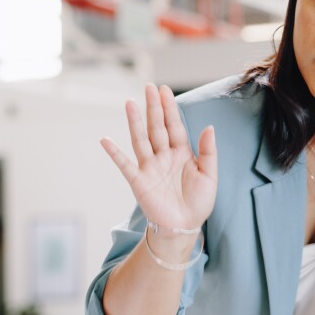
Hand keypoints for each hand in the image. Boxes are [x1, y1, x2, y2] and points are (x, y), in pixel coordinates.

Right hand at [100, 84, 217, 232]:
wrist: (184, 227)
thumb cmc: (198, 203)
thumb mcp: (210, 176)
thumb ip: (208, 151)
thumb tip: (209, 127)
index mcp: (181, 153)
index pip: (174, 126)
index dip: (169, 108)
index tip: (164, 90)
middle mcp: (163, 157)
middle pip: (156, 128)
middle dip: (153, 108)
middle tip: (148, 87)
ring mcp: (150, 167)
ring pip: (141, 140)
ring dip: (135, 122)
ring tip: (129, 103)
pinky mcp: (139, 181)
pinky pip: (124, 164)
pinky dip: (115, 153)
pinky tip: (105, 140)